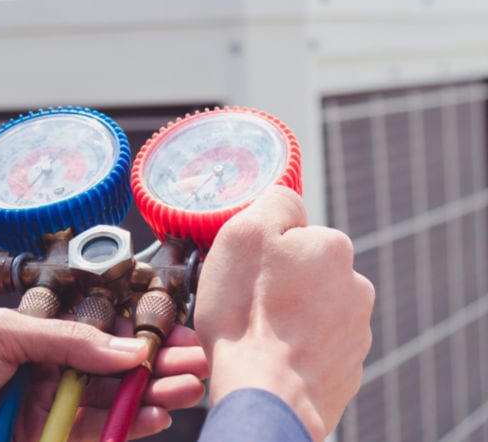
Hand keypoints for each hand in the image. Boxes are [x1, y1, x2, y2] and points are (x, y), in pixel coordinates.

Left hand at [0, 308, 206, 441]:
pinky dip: (127, 427)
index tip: (172, 334)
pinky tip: (154, 414)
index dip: (139, 334)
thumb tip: (122, 345)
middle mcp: (47, 374)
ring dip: (151, 395)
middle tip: (191, 361)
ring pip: (112, 404)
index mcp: (37, 339)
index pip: (100, 334)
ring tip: (184, 386)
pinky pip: (94, 436)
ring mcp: (48, 411)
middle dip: (156, 365)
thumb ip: (65, 339)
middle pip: (113, 370)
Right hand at [194, 186, 373, 440]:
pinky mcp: (347, 369)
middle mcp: (356, 285)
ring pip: (312, 310)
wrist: (266, 396)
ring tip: (258, 335)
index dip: (262, 250)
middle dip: (279, 283)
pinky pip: (316, 347)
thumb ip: (273, 202)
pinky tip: (273, 357)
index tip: (244, 272)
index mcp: (333, 247)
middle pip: (305, 272)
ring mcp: (355, 331)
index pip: (293, 232)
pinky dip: (296, 349)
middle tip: (246, 304)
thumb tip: (288, 202)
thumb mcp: (243, 234)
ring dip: (289, 317)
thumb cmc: (248, 316)